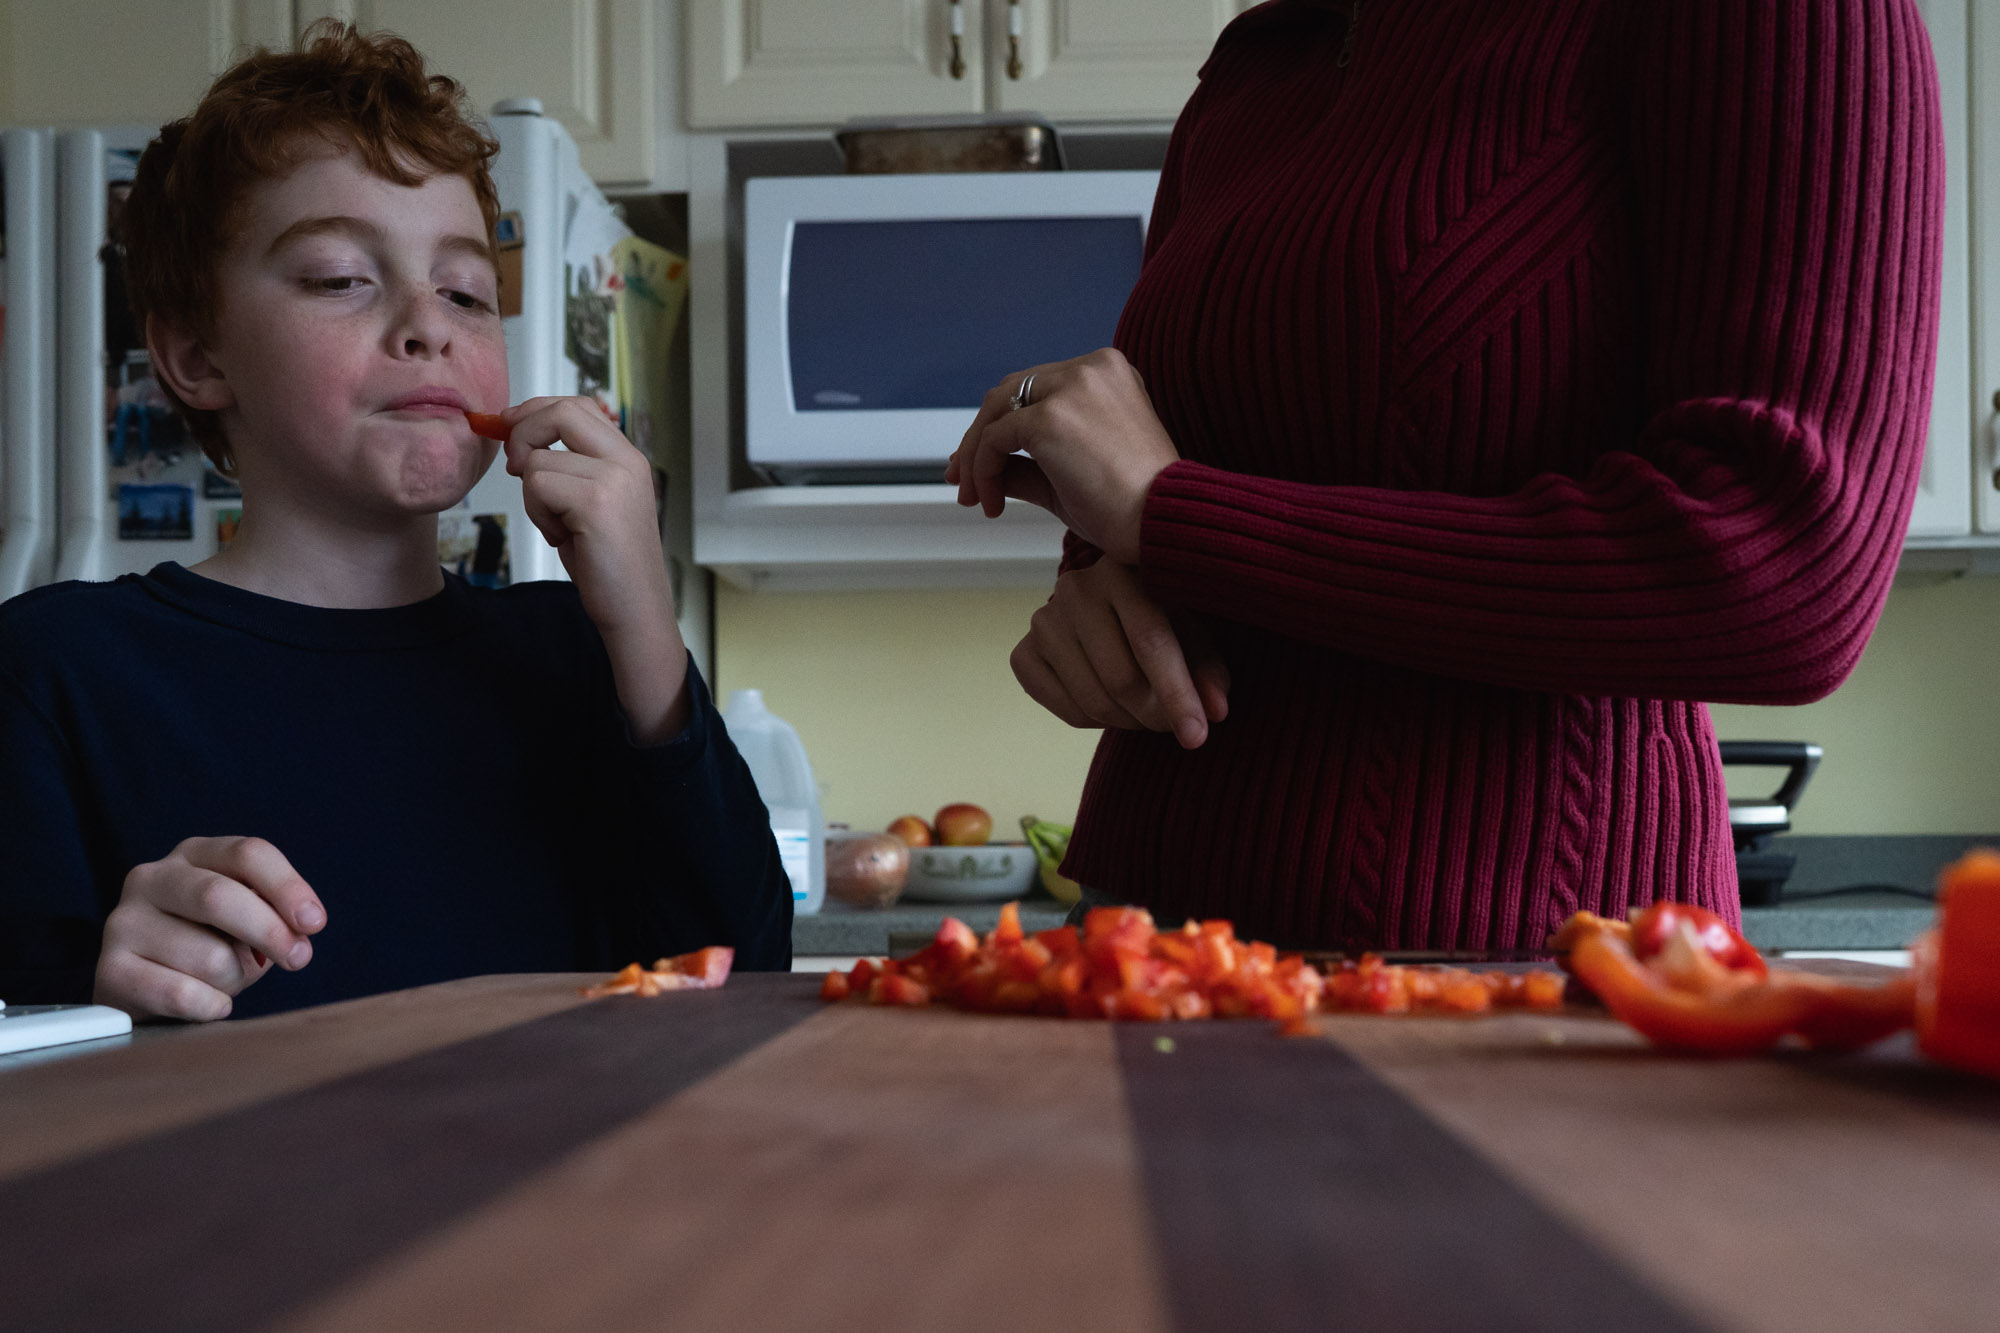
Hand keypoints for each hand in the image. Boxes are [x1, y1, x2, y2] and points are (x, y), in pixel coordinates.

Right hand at [95, 837, 325, 1021]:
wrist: (144, 988)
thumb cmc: (208, 944)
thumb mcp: (245, 919)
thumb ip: (273, 916)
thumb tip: (298, 936)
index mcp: (194, 854)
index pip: (248, 853)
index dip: (288, 888)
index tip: (315, 923)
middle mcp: (151, 878)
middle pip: (219, 896)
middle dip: (270, 931)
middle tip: (299, 958)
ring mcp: (124, 922)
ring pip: (209, 955)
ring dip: (235, 978)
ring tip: (222, 980)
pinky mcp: (110, 970)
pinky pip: (183, 994)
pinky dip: (211, 1006)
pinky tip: (207, 1003)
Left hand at [496, 397, 674, 638]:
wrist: (636, 610)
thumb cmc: (609, 564)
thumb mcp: (593, 503)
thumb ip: (572, 468)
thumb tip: (520, 441)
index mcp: (628, 458)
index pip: (578, 406)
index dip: (537, 411)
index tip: (511, 427)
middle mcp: (627, 461)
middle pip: (561, 412)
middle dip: (523, 433)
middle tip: (515, 466)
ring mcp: (614, 480)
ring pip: (539, 459)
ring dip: (533, 496)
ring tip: (559, 525)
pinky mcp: (596, 503)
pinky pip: (538, 486)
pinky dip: (539, 515)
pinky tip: (563, 538)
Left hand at [944, 347, 1178, 564]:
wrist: (1161, 524)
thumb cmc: (1132, 508)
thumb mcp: (1072, 476)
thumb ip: (1030, 464)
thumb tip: (988, 470)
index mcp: (1108, 373)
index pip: (1037, 388)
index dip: (1003, 425)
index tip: (983, 465)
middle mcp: (1092, 368)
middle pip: (1010, 391)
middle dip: (979, 437)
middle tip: (962, 480)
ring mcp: (1072, 388)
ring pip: (996, 410)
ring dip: (976, 455)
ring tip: (974, 496)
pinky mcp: (1051, 417)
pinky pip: (995, 439)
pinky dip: (983, 470)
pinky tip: (993, 503)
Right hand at [1010, 559, 1229, 748]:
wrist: (1110, 609)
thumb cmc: (1164, 618)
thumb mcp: (1194, 632)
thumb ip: (1208, 669)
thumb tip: (1216, 712)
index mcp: (1123, 571)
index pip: (1151, 641)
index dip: (1176, 695)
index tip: (1197, 737)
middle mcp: (1075, 589)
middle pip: (1120, 679)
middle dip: (1154, 716)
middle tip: (1172, 724)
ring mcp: (1043, 620)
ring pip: (1093, 702)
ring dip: (1129, 723)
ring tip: (1145, 712)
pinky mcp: (1023, 653)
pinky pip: (1066, 711)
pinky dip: (1096, 723)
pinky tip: (1111, 704)